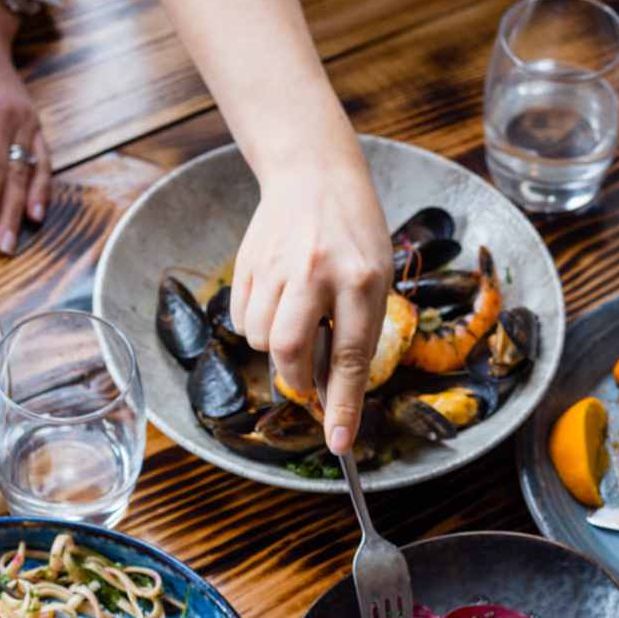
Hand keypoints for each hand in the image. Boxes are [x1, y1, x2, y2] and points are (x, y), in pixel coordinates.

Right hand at [229, 144, 390, 454]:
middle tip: (305, 381)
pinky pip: (243, 320)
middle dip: (296, 381)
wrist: (314, 173)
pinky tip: (276, 300)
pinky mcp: (248, 262)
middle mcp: (318, 272)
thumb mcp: (374, 276)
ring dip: (277, 348)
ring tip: (297, 320)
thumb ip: (356, 330)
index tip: (340, 443)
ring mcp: (278, 265)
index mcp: (362, 278)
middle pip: (290, 350)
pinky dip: (257, 325)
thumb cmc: (354, 233)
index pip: (351, 356)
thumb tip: (331, 391)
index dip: (344, 405)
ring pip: (262, 339)